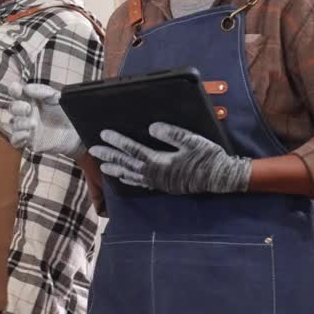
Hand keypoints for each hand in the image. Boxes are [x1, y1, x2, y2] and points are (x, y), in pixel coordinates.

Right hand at [5, 82, 84, 157]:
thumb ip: (43, 91)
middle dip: (17, 107)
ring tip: (34, 124)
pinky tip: (27, 134)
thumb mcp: (57, 97)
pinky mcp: (29, 141)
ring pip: (14, 124)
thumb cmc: (65, 112)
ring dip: (21, 123)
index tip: (16, 89)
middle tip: (28, 108)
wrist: (76, 131)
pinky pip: (15, 140)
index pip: (17, 93)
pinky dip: (18, 137)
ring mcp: (27, 127)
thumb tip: (26, 89)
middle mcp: (27, 113)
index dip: (14, 90)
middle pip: (13, 108)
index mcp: (31, 99)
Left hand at [88, 122, 250, 194]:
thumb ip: (171, 134)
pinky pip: (141, 183)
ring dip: (115, 169)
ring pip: (131, 175)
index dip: (117, 141)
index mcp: (158, 161)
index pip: (132, 150)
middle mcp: (154, 173)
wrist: (220, 177)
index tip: (104, 134)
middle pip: (126, 163)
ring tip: (102, 167)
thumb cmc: (207, 157)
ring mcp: (158, 181)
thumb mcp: (191, 141)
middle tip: (93, 150)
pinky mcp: (163, 185)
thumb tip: (152, 127)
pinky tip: (124, 178)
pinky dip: (129, 179)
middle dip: (109, 156)